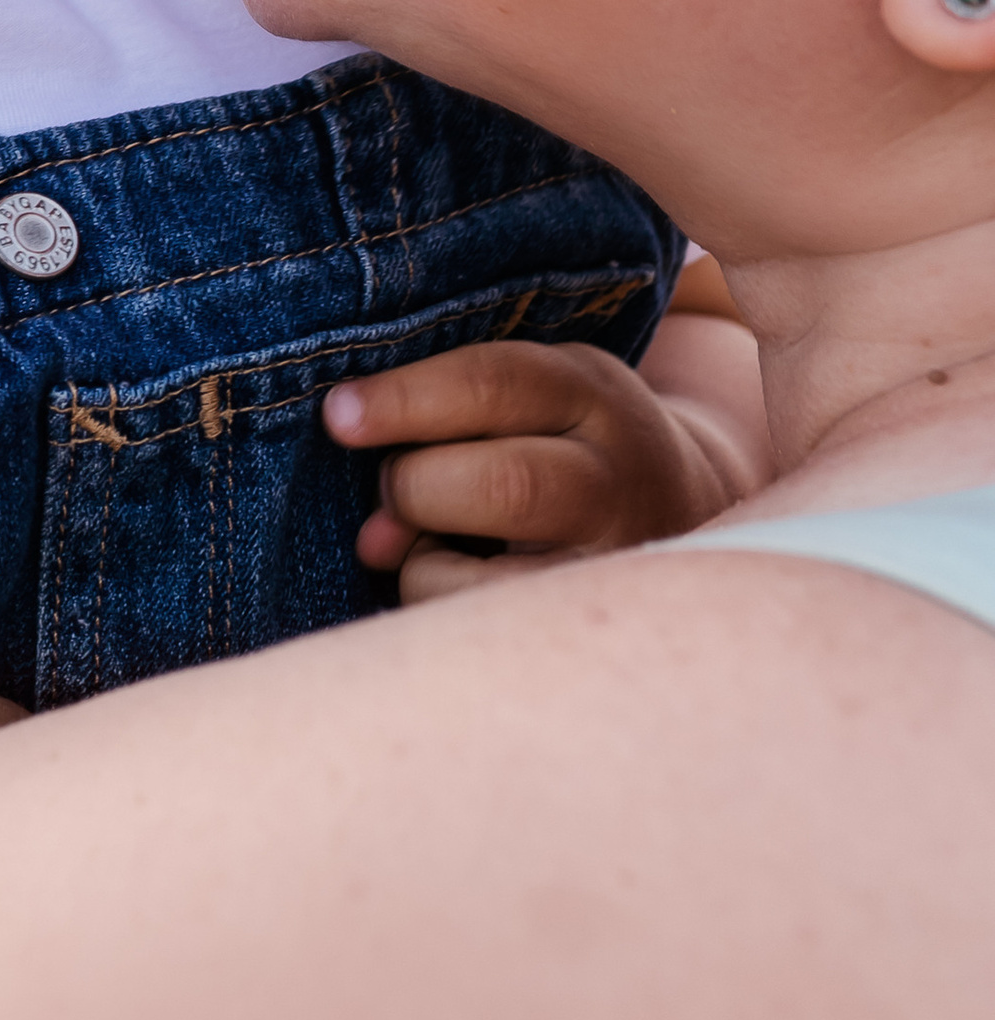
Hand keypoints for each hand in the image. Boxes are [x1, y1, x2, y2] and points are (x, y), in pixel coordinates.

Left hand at [323, 336, 749, 603]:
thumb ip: (450, 422)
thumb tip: (374, 538)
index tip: (338, 415)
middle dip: (416, 488)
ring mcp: (614, 564)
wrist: (680, 499)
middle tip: (388, 492)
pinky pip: (490, 635)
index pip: (494, 384)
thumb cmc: (556, 435)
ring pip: (495, 580)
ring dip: (423, 562)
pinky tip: (451, 580)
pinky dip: (442, 606)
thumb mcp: (529, 390)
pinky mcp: (595, 630)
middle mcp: (615, 477)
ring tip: (422, 542)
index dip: (406, 400)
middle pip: (505, 484)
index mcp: (588, 390)